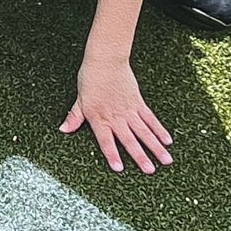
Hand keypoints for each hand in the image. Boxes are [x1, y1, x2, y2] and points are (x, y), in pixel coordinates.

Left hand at [60, 54, 172, 173]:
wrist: (106, 59)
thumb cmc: (90, 78)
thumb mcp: (80, 99)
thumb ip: (74, 117)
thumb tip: (63, 130)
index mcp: (99, 118)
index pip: (106, 141)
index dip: (112, 155)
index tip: (119, 169)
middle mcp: (116, 117)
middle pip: (130, 140)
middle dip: (141, 156)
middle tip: (150, 171)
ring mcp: (129, 110)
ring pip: (144, 131)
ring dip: (155, 147)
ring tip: (166, 160)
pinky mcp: (138, 102)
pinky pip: (150, 118)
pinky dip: (159, 129)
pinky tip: (167, 140)